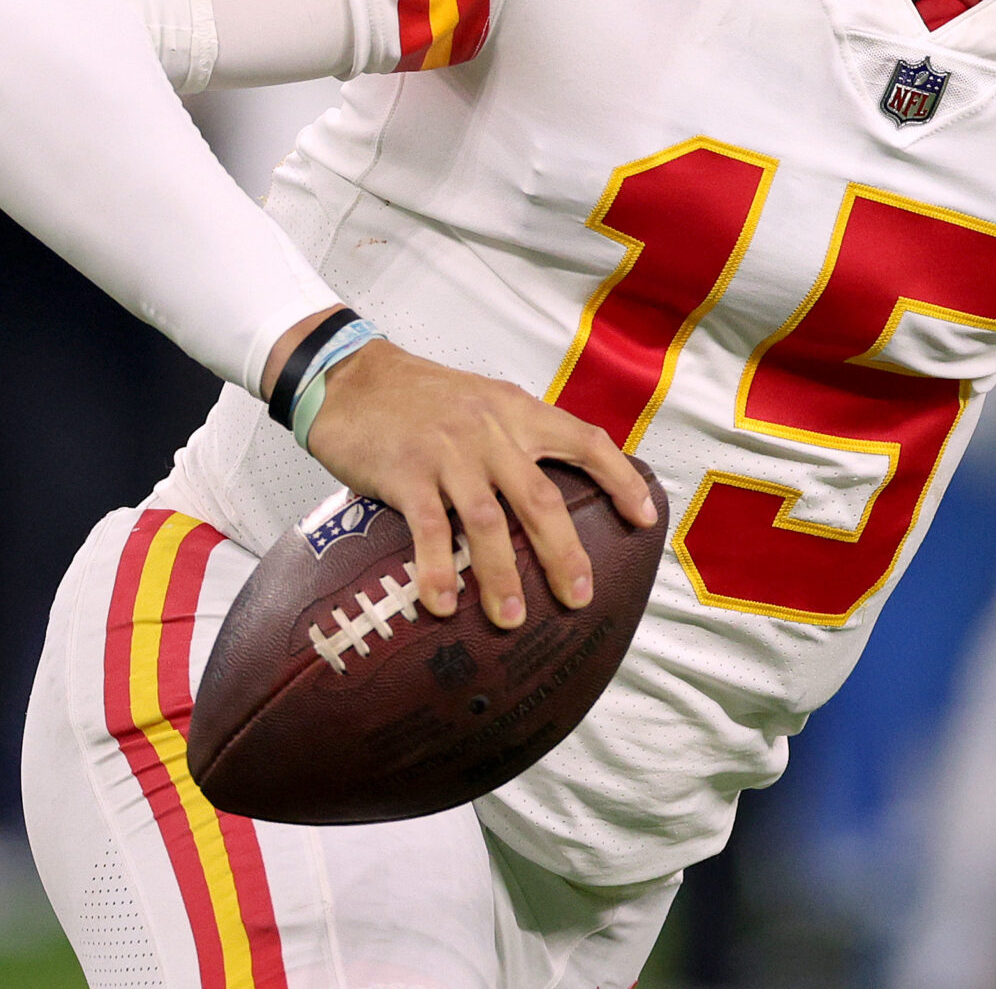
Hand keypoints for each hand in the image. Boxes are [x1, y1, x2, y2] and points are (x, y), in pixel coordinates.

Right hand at [274, 321, 657, 631]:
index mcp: (516, 411)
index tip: (645, 519)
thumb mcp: (481, 402)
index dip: (621, 480)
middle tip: (578, 597)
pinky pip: (429, 529)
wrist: (351, 377)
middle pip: (541, 499)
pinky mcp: (405, 474)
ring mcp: (448, 453)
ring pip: (488, 521)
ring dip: (502, 575)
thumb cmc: (419, 398)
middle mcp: (490, 431)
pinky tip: (444, 603)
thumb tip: (549, 498)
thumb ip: (515, 439)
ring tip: (512, 617)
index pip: (585, 441)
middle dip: (564, 554)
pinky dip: (439, 570)